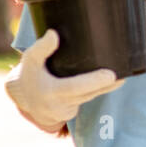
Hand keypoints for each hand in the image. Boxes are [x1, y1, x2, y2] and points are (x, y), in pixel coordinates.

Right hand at [4, 29, 122, 130]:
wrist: (24, 99)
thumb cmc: (29, 75)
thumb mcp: (30, 60)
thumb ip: (41, 48)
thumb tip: (54, 34)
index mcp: (50, 91)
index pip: (74, 88)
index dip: (93, 82)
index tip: (110, 75)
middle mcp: (59, 104)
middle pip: (87, 94)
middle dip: (105, 86)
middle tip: (121, 77)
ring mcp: (66, 110)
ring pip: (89, 97)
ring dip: (105, 88)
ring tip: (121, 77)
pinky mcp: (71, 112)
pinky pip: (86, 100)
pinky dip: (96, 91)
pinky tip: (111, 82)